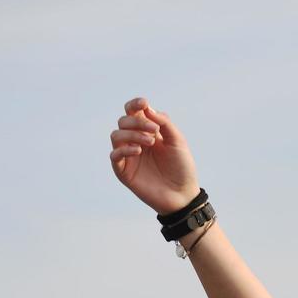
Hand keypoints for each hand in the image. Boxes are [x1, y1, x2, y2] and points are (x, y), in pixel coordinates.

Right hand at [109, 97, 200, 215]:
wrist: (183, 195)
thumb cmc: (182, 168)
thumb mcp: (177, 141)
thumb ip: (164, 123)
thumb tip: (147, 107)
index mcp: (148, 132)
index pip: (133, 112)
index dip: (135, 105)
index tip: (143, 103)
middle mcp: (136, 141)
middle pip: (123, 121)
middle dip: (137, 122)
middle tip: (154, 131)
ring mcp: (129, 156)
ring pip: (116, 135)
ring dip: (132, 134)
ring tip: (150, 142)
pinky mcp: (124, 171)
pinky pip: (114, 155)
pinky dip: (123, 149)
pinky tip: (138, 151)